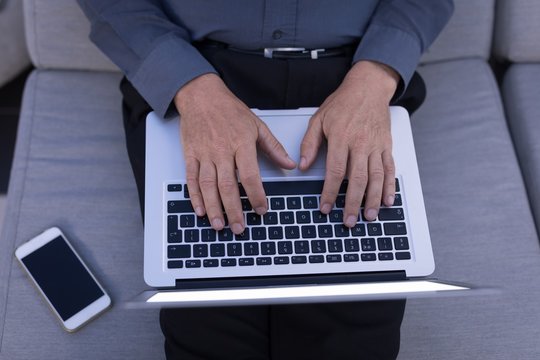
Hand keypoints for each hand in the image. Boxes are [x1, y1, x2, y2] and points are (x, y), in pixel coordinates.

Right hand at [174, 74, 295, 233]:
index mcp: (241, 143)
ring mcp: (204, 154)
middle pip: (227, 186)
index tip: (262, 209)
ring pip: (208, 186)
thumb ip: (273, 147)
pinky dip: (195, 196)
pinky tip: (200, 210)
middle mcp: (222, 150)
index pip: (250, 175)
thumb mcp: (257, 125)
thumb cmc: (229, 109)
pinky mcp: (191, 155)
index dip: (256, 195)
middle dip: (234, 210)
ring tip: (220, 225)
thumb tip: (289, 164)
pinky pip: (192, 179)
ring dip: (214, 208)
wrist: (201, 95)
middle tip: (239, 228)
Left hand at [299, 61, 398, 226]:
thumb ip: (309, 143)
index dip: (329, 192)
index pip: (335, 171)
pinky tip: (388, 200)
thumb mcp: (319, 119)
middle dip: (352, 203)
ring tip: (369, 216)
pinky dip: (389, 186)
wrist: (369, 86)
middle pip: (357, 179)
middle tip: (348, 221)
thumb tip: (301, 166)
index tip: (325, 207)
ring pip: (376, 177)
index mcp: (341, 137)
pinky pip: (389, 169)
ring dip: (373, 199)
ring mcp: (376, 145)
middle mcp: (361, 143)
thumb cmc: (343, 103)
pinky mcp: (386, 146)